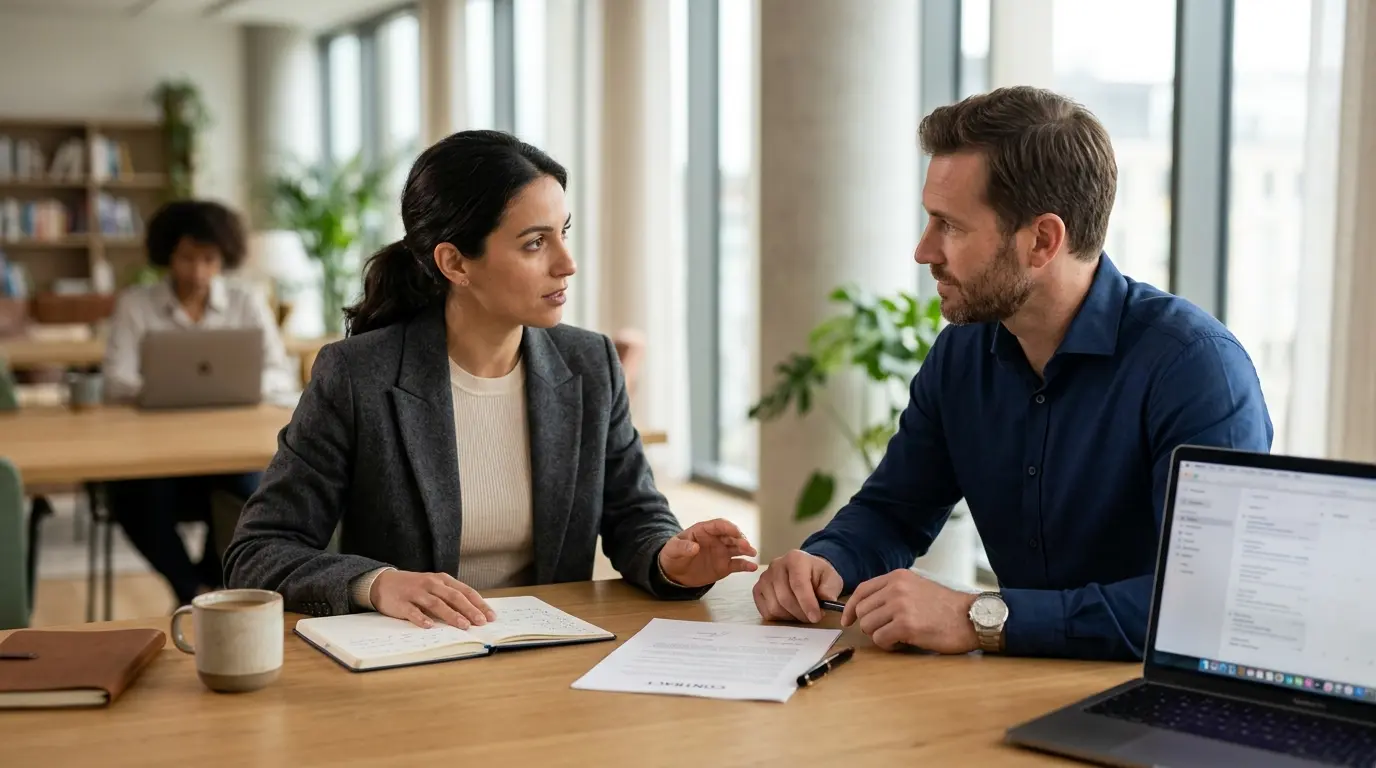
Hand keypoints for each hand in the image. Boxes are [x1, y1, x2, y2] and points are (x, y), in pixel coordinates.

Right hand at [370, 570, 495, 629]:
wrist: (383, 583)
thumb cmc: (414, 587)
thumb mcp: (434, 586)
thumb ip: (450, 596)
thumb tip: (473, 612)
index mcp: (442, 580)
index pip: (465, 591)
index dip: (478, 603)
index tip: (490, 616)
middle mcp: (431, 584)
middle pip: (454, 597)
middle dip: (469, 610)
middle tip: (481, 622)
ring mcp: (416, 593)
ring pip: (436, 604)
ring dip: (451, 615)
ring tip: (463, 625)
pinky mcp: (402, 603)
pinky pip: (413, 612)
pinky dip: (421, 618)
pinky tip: (429, 626)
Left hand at [657, 519, 759, 586]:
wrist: (674, 573)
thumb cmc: (673, 555)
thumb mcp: (673, 549)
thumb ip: (682, 547)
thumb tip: (694, 547)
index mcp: (704, 530)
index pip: (719, 525)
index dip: (728, 527)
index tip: (735, 532)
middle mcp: (716, 540)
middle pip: (731, 536)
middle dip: (740, 539)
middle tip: (746, 545)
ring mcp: (722, 552)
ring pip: (737, 548)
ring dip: (746, 549)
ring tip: (752, 553)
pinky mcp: (725, 566)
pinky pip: (737, 564)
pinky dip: (746, 565)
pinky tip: (753, 567)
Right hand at [752, 549, 842, 622]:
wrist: (806, 571)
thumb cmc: (818, 575)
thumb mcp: (831, 578)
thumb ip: (829, 589)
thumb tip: (826, 600)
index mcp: (795, 559)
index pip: (798, 583)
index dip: (807, 603)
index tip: (815, 617)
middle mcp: (776, 565)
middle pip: (784, 597)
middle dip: (801, 613)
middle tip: (813, 618)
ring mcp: (764, 578)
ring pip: (774, 607)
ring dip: (791, 616)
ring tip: (802, 613)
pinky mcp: (757, 589)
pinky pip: (766, 611)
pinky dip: (779, 617)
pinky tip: (790, 612)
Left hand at [841, 569, 978, 652]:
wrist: (971, 617)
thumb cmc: (946, 608)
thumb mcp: (917, 587)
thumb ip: (893, 592)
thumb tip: (867, 608)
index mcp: (897, 577)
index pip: (862, 591)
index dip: (850, 608)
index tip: (847, 620)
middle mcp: (896, 588)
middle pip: (863, 611)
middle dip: (871, 626)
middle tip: (888, 632)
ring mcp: (900, 606)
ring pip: (868, 626)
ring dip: (880, 636)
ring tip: (898, 636)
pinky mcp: (906, 626)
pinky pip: (880, 640)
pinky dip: (888, 645)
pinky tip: (903, 643)